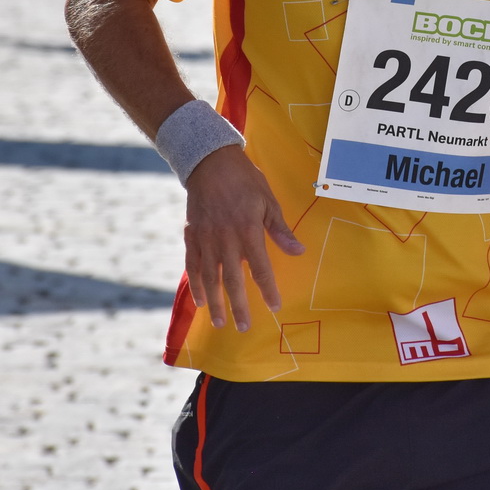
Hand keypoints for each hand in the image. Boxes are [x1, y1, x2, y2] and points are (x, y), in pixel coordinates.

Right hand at [182, 145, 304, 330]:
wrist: (209, 162)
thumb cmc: (245, 180)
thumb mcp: (268, 200)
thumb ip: (280, 229)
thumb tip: (298, 251)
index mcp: (247, 229)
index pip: (260, 267)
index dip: (267, 289)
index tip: (274, 306)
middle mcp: (225, 238)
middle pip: (232, 279)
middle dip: (239, 306)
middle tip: (244, 327)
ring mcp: (206, 238)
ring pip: (210, 277)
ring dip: (216, 302)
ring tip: (220, 322)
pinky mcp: (191, 236)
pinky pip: (193, 265)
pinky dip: (196, 285)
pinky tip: (201, 301)